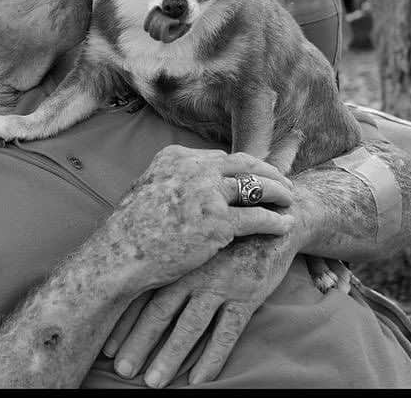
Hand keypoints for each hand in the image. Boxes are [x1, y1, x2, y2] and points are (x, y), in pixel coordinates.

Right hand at [99, 146, 294, 295]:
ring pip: (255, 187)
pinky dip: (275, 220)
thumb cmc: (130, 231)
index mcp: (175, 156)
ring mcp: (207, 193)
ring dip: (277, 193)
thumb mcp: (148, 190)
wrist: (120, 255)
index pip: (220, 157)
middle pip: (244, 164)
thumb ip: (173, 181)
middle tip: (284, 182)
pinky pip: (258, 216)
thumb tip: (190, 183)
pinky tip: (285, 225)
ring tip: (290, 200)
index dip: (243, 166)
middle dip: (268, 172)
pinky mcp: (218, 221)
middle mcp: (194, 167)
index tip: (257, 173)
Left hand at [103, 233, 298, 386]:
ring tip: (154, 382)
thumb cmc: (227, 236)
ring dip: (170, 356)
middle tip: (122, 370)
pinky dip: (211, 358)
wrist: (274, 222)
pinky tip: (198, 380)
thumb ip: (170, 260)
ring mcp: (221, 283)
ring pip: (190, 325)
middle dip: (139, 343)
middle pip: (160, 311)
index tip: (106, 347)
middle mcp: (194, 270)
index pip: (143, 293)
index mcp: (177, 258)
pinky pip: (227, 332)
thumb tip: (132, 285)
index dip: (124, 321)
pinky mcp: (247, 294)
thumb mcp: (196, 241)